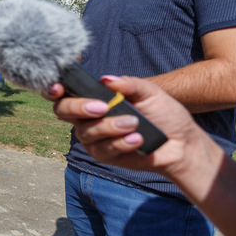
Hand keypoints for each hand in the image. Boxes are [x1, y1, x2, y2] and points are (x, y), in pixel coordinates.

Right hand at [52, 75, 200, 173]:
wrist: (181, 142)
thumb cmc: (164, 114)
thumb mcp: (149, 92)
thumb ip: (128, 84)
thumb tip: (106, 80)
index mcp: (93, 97)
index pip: (64, 92)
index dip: (54, 88)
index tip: (59, 87)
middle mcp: (87, 117)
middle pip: (63, 111)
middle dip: (79, 107)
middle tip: (103, 107)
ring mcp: (93, 137)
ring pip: (86, 132)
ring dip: (110, 127)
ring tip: (135, 124)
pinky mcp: (103, 155)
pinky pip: (103, 149)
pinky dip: (121, 143)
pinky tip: (137, 139)